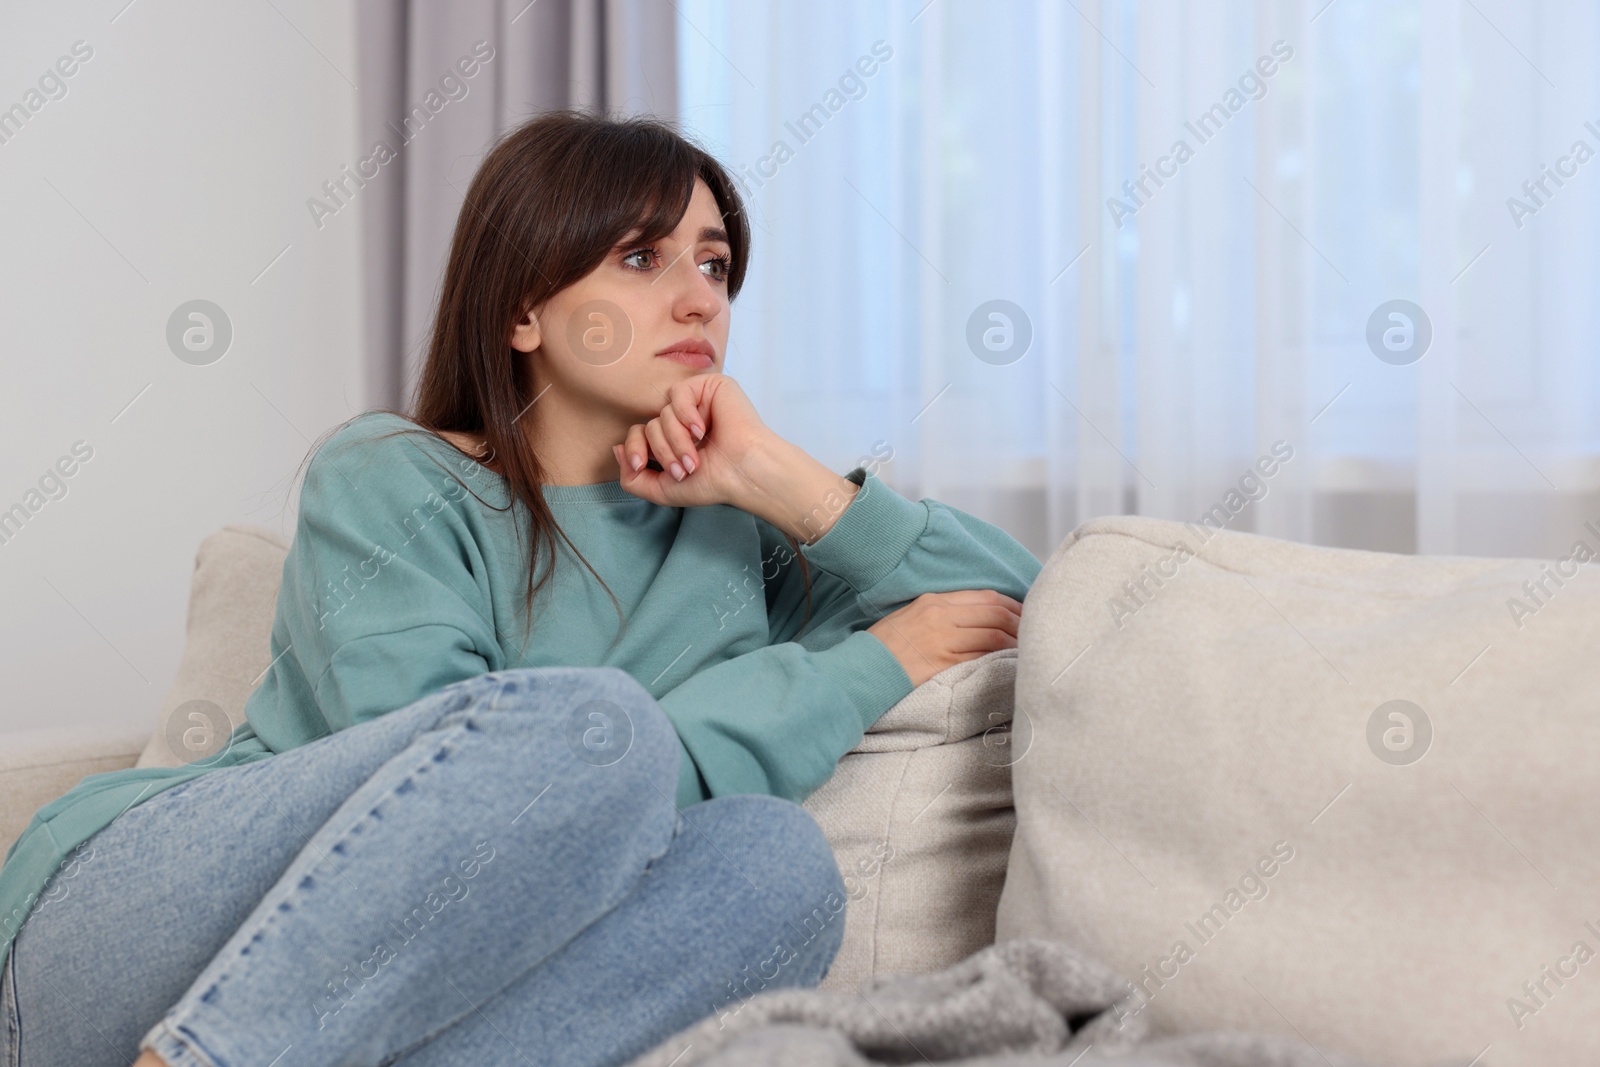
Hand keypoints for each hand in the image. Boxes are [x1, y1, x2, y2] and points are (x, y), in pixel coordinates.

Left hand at [612, 373, 774, 508]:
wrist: (745, 473)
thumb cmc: (713, 482)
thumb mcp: (663, 490)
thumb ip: (632, 479)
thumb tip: (616, 450)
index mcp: (673, 439)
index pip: (639, 434)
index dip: (634, 450)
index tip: (641, 467)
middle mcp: (683, 419)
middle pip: (648, 426)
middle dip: (662, 452)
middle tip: (684, 469)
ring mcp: (696, 402)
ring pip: (662, 414)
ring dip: (676, 441)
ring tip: (695, 458)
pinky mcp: (710, 386)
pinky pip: (678, 393)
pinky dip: (686, 415)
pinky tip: (702, 431)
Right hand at [867, 590, 1023, 689]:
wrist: (863, 668)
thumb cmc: (886, 645)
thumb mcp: (912, 615)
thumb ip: (943, 613)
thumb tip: (978, 618)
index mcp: (934, 601)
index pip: (985, 597)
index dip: (1012, 605)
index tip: (1024, 614)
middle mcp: (940, 617)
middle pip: (994, 614)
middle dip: (1020, 623)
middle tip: (1034, 632)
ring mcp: (942, 641)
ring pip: (992, 636)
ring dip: (1014, 642)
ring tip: (1026, 649)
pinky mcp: (942, 665)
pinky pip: (980, 659)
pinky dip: (998, 660)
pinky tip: (1008, 664)